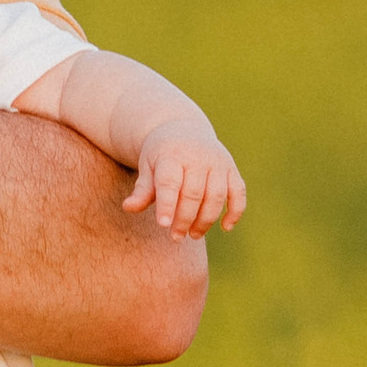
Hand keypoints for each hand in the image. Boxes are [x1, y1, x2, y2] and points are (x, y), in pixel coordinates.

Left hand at [123, 117, 244, 238]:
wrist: (183, 129)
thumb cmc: (161, 155)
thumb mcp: (147, 167)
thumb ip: (142, 189)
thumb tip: (129, 207)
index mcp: (172, 155)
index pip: (170, 182)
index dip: (167, 204)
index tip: (163, 225)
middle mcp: (197, 156)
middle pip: (194, 193)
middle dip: (184, 219)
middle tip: (175, 237)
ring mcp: (217, 162)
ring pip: (217, 196)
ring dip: (206, 220)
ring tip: (193, 235)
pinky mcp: (232, 169)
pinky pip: (238, 192)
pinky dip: (235, 211)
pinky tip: (225, 227)